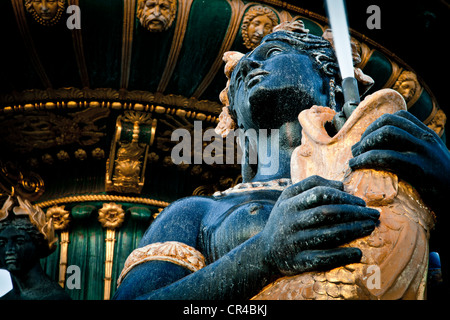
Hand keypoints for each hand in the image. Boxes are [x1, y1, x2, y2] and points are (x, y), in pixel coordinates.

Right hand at [260, 175, 378, 275]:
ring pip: (328, 234)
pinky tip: (358, 253)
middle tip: (374, 215)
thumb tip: (340, 185)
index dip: (344, 196)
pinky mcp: (299, 261)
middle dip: (354, 213)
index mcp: (290, 204)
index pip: (320, 194)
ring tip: (370, 227)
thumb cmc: (283, 219)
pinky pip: (323, 258)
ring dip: (353, 231)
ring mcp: (295, 242)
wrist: (265, 252)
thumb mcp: (288, 197)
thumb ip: (311, 184)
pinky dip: (342, 255)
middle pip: (328, 213)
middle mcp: (292, 221)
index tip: (361, 202)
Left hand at [349, 110, 449, 214]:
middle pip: (388, 122)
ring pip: (387, 133)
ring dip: (365, 144)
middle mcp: (426, 138)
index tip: (366, 140)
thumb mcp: (429, 160)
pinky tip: (356, 165)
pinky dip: (366, 158)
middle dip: (367, 134)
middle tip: (356, 150)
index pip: (398, 117)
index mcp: (427, 135)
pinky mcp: (420, 168)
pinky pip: (387, 156)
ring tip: (354, 158)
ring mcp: (424, 151)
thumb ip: (411, 151)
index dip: (376, 125)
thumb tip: (379, 149)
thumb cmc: (440, 185)